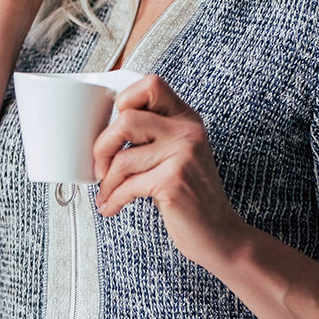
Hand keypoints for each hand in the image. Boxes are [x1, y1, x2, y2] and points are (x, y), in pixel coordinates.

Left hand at [93, 73, 246, 267]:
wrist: (219, 234)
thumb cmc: (190, 195)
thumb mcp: (178, 154)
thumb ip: (153, 135)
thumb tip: (104, 132)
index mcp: (186, 119)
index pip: (151, 85)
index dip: (125, 99)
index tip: (115, 126)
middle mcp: (187, 132)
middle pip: (126, 119)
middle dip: (102, 146)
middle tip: (100, 167)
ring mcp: (182, 155)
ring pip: (122, 158)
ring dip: (107, 182)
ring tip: (106, 194)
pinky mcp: (173, 181)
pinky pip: (128, 185)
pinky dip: (113, 199)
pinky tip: (111, 207)